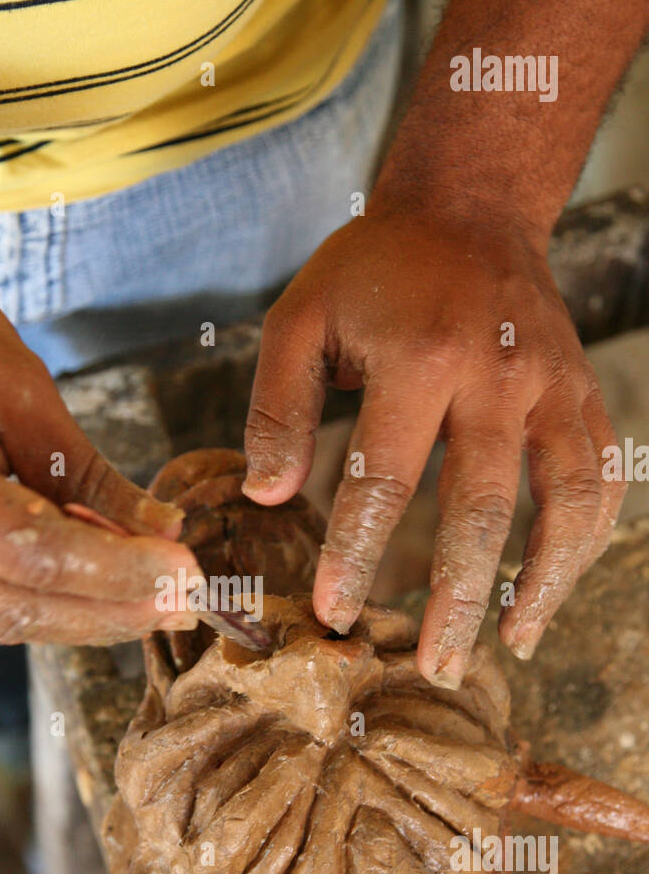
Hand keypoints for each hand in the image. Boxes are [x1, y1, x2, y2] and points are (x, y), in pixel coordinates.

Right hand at [0, 233, 198, 644]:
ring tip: (152, 605)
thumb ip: (85, 468)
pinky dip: (32, 598)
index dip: (120, 575)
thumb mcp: (13, 378)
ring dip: (78, 617)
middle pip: (18, 608)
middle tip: (186, 609)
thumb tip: (160, 531)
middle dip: (112, 613)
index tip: (188, 578)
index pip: (36, 558)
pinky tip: (89, 586)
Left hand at [243, 206, 625, 685]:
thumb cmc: (373, 270)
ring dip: (544, 582)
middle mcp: (497, 375)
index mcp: (418, 357)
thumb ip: (278, 407)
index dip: (358, 557)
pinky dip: (587, 539)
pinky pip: (603, 475)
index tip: (337, 615)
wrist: (469, 207)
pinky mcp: (582, 391)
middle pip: (482, 509)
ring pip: (568, 500)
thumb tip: (270, 494)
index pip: (385, 481)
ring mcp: (552, 384)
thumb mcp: (301, 318)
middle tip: (435, 666)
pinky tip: (554, 586)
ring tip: (513, 644)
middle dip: (457, 598)